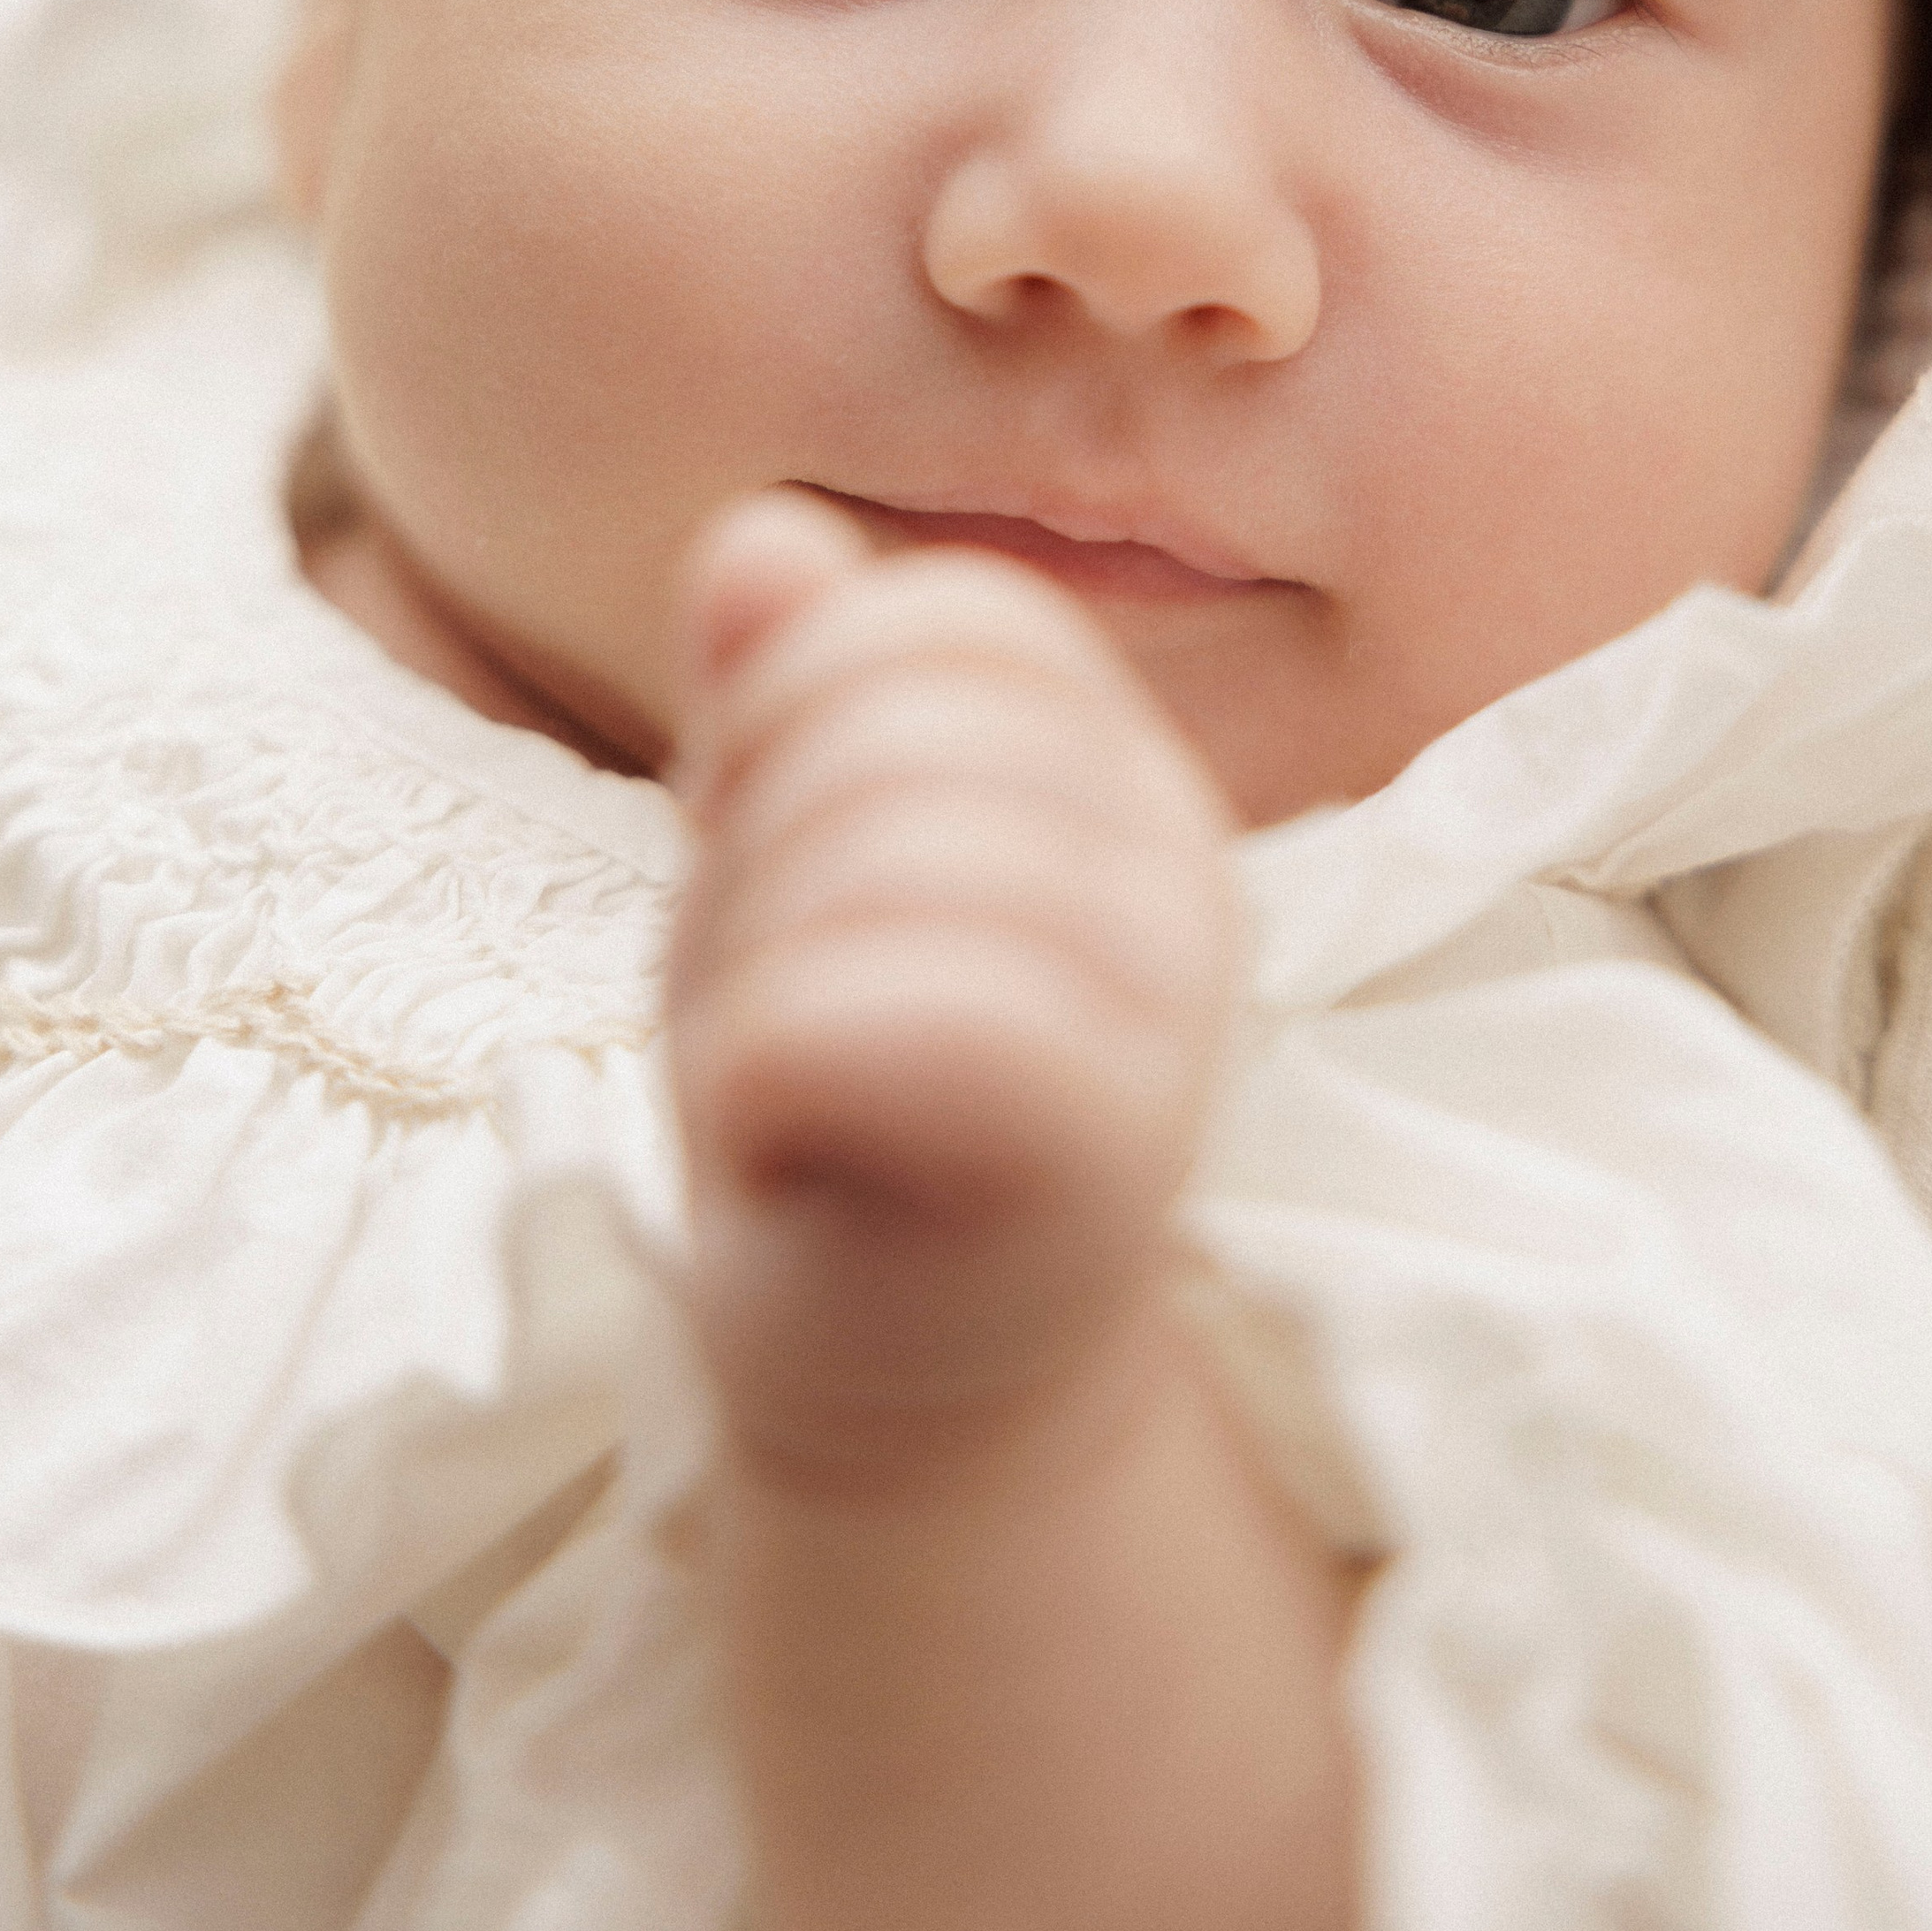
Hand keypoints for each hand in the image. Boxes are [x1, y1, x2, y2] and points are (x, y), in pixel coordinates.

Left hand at [666, 491, 1238, 1483]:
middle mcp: (1178, 860)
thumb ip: (783, 695)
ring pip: (874, 864)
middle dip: (761, 851)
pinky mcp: (1103, 1154)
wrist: (913, 1393)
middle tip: (777, 987)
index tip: (776, 844)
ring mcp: (1161, 1009)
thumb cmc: (843, 1102)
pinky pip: (864, 1016)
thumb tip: (757, 537)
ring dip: (753, 973)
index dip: (797, 702)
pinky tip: (777, 1137)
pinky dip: (757, 1066)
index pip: (944, 615)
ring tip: (789, 1070)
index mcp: (1117, 765)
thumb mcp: (786, 861)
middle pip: (896, 725)